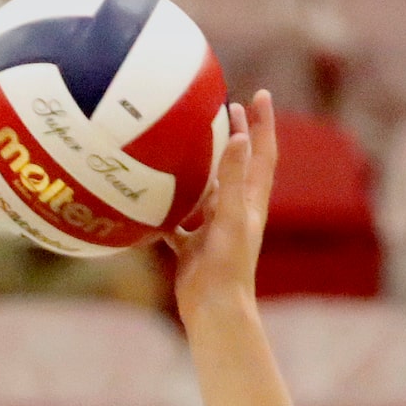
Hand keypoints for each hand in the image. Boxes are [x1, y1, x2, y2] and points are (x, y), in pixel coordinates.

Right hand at [168, 91, 276, 327]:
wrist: (214, 311)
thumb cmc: (227, 267)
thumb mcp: (231, 217)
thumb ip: (234, 178)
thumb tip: (241, 136)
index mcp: (251, 204)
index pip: (262, 155)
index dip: (263, 125)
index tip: (259, 94)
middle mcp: (235, 214)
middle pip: (236, 167)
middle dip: (232, 137)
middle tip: (223, 107)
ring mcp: (212, 230)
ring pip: (204, 192)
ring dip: (196, 167)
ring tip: (179, 139)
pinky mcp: (192, 247)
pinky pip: (175, 220)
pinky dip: (162, 206)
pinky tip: (142, 191)